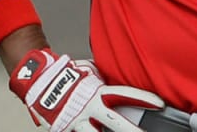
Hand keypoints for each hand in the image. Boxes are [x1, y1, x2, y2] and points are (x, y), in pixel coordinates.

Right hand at [9, 48, 163, 131]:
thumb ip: (104, 79)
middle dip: (132, 130)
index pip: (125, 94)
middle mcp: (89, 108)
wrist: (36, 80)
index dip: (143, 99)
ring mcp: (76, 121)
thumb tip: (118, 76)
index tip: (160, 104)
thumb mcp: (90, 71)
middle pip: (115, 122)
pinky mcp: (64, 129)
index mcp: (97, 91)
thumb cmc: (66, 75)